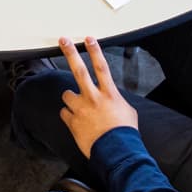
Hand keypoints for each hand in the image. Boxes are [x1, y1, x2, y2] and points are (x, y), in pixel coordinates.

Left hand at [57, 36, 137, 157]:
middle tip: (63, 41)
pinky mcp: (72, 122)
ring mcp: (80, 109)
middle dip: (70, 53)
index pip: (101, 66)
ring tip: (79, 106)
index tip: (89, 39)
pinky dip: (69, 115)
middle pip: (79, 70)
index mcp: (109, 94)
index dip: (95, 51)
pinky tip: (77, 121)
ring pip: (67, 94)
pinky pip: (64, 113)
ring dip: (70, 98)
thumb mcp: (127, 110)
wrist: (116, 152)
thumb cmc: (124, 132)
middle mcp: (93, 98)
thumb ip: (115, 99)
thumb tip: (111, 97)